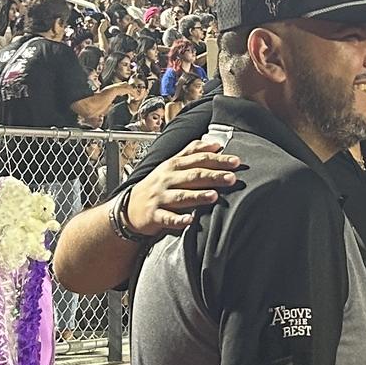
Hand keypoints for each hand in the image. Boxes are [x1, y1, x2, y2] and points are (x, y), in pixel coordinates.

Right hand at [130, 140, 245, 236]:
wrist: (130, 207)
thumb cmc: (157, 184)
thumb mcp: (171, 164)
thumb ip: (192, 152)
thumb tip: (215, 144)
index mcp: (173, 165)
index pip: (198, 159)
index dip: (217, 159)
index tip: (235, 162)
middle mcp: (167, 179)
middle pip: (192, 175)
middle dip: (213, 176)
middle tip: (231, 178)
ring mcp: (160, 197)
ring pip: (181, 196)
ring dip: (197, 195)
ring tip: (214, 196)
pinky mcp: (155, 215)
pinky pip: (167, 218)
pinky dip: (178, 219)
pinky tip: (189, 220)